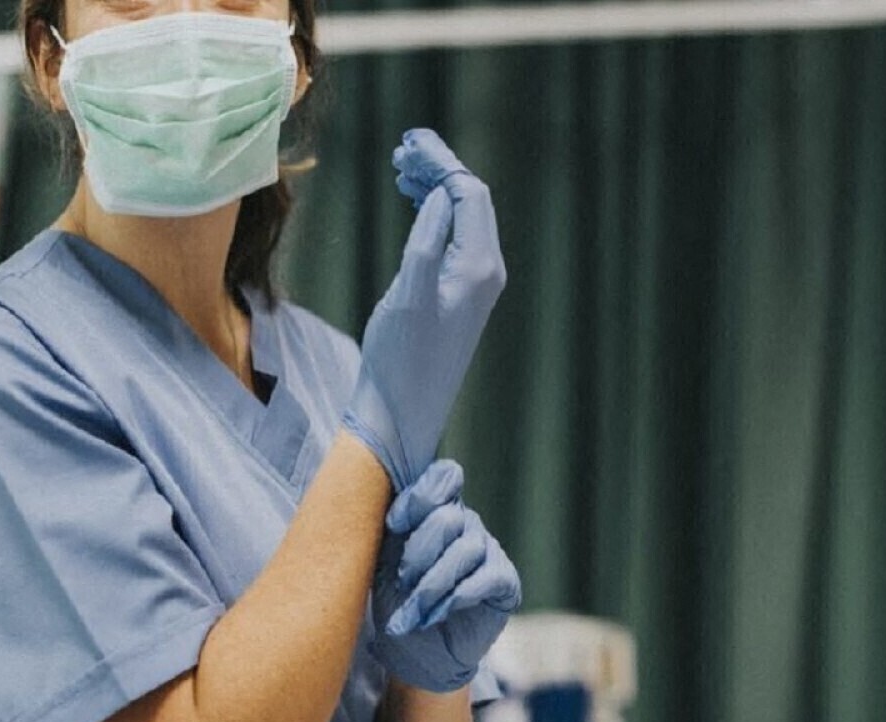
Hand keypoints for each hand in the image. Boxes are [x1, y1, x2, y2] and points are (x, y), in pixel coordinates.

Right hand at [342, 129, 506, 490]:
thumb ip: (427, 241)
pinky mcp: (458, 298)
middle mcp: (485, 274)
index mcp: (479, 268)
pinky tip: (412, 206)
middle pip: (470, 201)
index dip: (441, 163)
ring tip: (400, 170)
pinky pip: (453, 240)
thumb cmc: (399, 360)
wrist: (401, 414)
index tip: (407, 143)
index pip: (470, 194)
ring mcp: (474, 287)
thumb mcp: (408, 295)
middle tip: (401, 150)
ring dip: (434, 189)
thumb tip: (440, 196)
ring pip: (462, 219)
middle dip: (438, 170)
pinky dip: (433, 215)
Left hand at [369, 460, 521, 692]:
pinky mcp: (504, 582)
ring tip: (412, 612)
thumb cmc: (396, 602)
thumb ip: (392, 529)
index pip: (444, 477)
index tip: (393, 525)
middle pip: (448, 517)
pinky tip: (435, 615)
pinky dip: (455, 597)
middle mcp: (467, 523)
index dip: (419, 496)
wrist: (414, 654)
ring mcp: (488, 550)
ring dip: (431, 584)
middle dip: (418, 552)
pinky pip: (486, 577)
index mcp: (437, 510)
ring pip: (465, 549)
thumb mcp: (383, 561)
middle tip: (401, 583)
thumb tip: (386, 503)